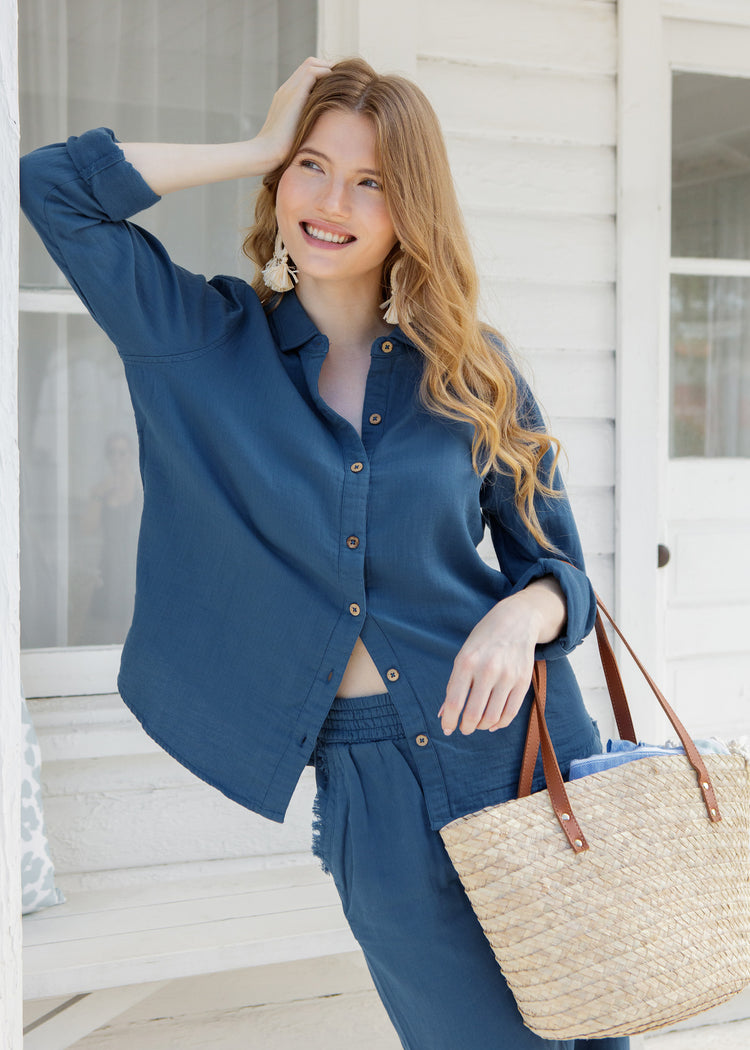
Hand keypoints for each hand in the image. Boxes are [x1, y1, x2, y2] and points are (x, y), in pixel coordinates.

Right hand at [256, 57, 332, 169]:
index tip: (337, 86)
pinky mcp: (294, 95)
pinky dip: (326, 74)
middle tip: (344, 80)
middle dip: (328, 68)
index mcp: (286, 97)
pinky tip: (337, 86)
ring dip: (329, 69)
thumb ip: (305, 129)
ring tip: (343, 81)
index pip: (305, 74)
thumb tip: (320, 136)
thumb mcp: (296, 136)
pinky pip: (312, 72)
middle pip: (309, 64)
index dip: (322, 74)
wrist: (266, 153)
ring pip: (311, 64)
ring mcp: (289, 90)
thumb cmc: (281, 151)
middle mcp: (286, 89)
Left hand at [439, 578, 565, 735]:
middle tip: (464, 728)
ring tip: (477, 724)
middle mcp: (487, 669)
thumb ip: (454, 685)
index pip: (454, 701)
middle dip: (466, 727)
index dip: (449, 721)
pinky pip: (510, 713)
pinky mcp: (523, 681)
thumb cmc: (483, 640)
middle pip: (474, 714)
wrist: (516, 620)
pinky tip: (492, 723)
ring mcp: (508, 676)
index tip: (447, 728)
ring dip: (482, 726)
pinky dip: (500, 723)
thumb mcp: (463, 655)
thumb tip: (444, 714)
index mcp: (466, 662)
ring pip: (493, 717)